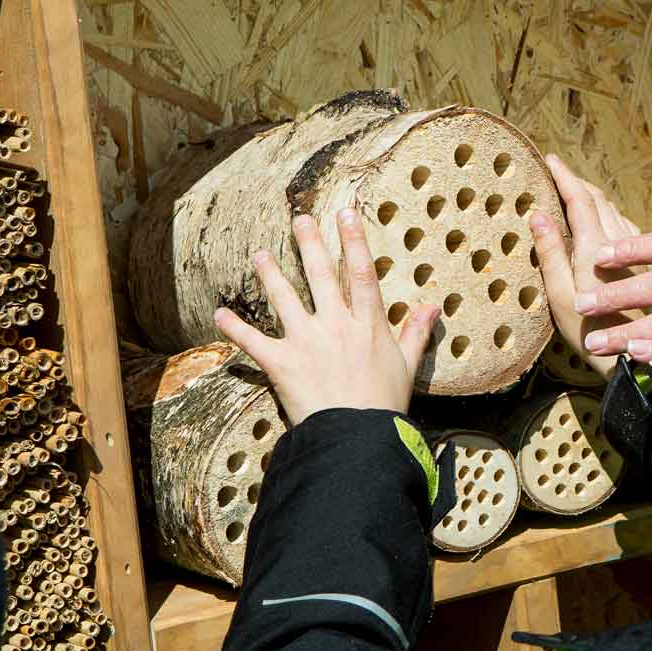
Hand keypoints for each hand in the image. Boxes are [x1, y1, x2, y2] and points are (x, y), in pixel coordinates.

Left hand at [214, 210, 439, 425]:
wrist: (356, 437)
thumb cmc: (384, 405)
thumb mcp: (406, 366)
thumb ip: (416, 333)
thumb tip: (432, 306)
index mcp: (367, 325)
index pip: (361, 273)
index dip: (354, 240)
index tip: (346, 213)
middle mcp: (335, 325)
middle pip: (320, 275)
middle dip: (309, 244)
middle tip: (299, 219)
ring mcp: (306, 342)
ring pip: (284, 299)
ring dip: (270, 274)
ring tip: (259, 254)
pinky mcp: (282, 363)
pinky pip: (253, 342)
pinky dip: (234, 329)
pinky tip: (219, 314)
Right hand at [529, 153, 644, 377]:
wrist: (635, 360)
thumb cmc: (591, 333)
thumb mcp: (560, 297)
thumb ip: (550, 254)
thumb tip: (536, 214)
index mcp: (597, 247)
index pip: (580, 198)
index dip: (564, 176)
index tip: (549, 159)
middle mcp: (622, 242)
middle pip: (599, 199)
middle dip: (577, 181)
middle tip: (557, 174)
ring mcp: (637, 252)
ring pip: (615, 210)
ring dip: (593, 197)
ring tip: (573, 193)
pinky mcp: (646, 264)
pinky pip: (625, 225)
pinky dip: (606, 213)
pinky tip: (600, 221)